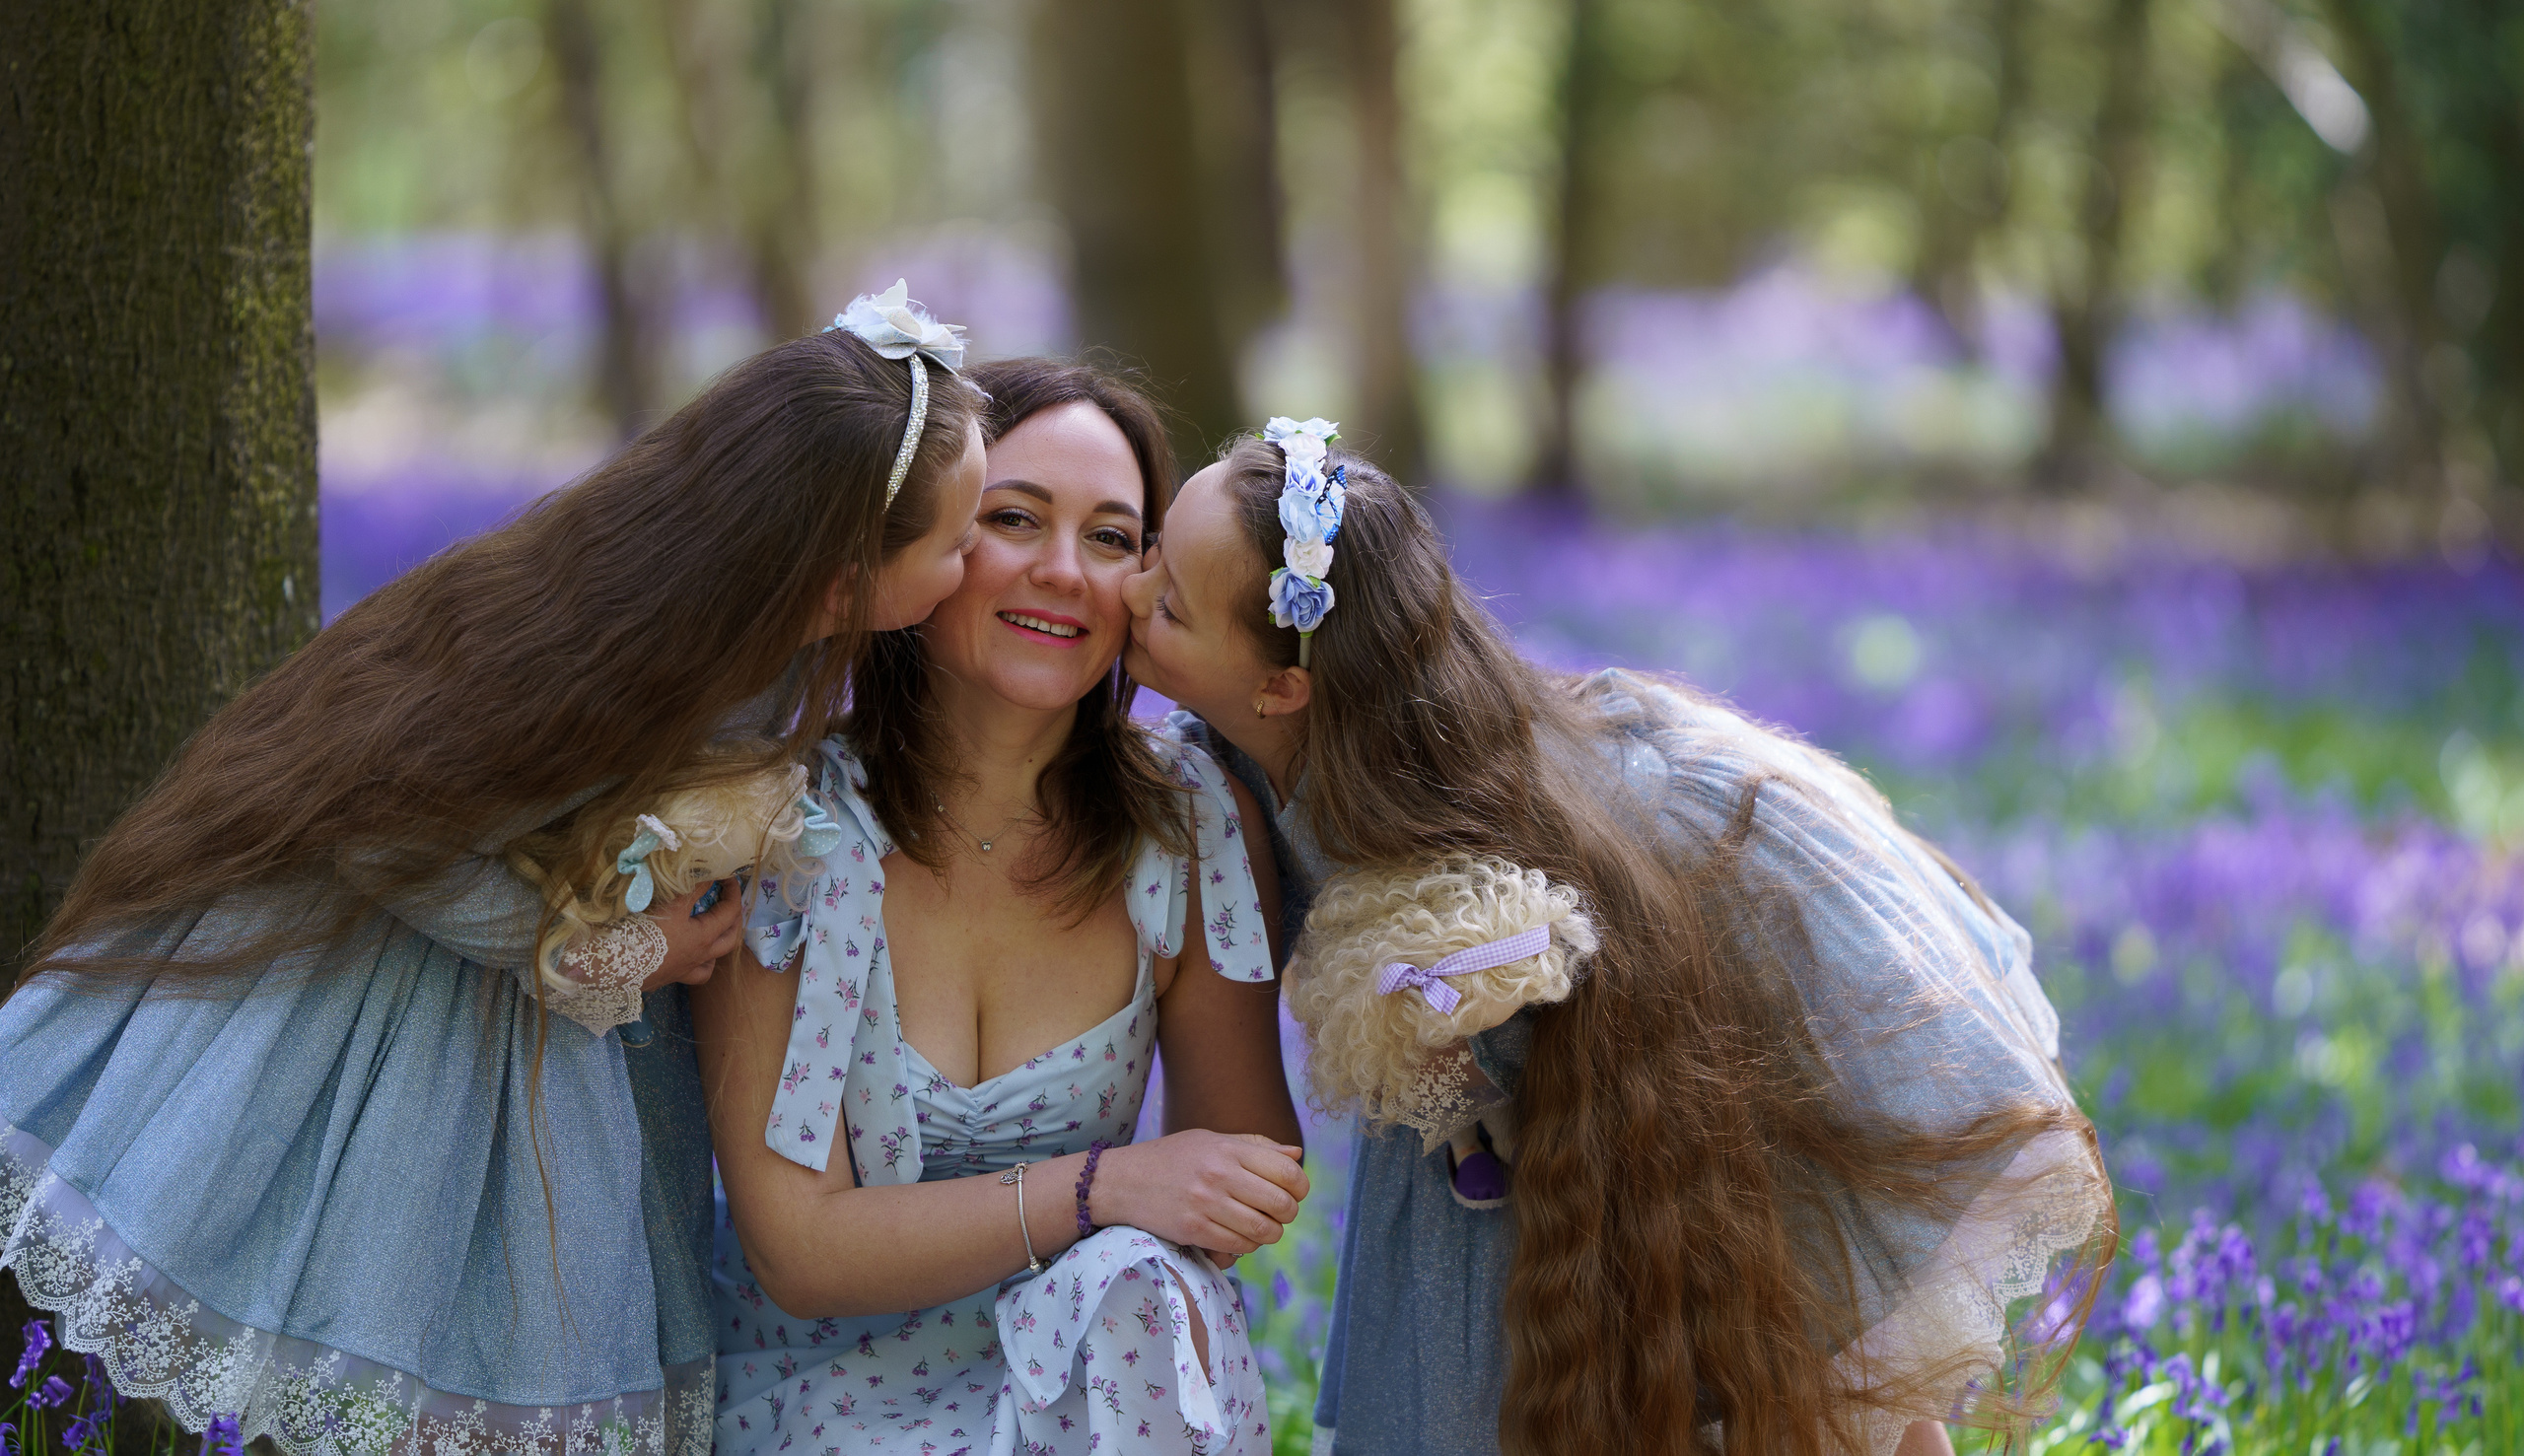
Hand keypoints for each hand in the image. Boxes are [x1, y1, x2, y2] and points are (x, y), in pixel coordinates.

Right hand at [643, 880, 741, 989]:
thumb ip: (693, 889)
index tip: (729, 877)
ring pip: (716, 958)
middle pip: (731, 937)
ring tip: (719, 928)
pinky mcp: (672, 976)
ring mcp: (688, 968)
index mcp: (704, 936)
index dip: (733, 891)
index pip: (730, 911)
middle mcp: (701, 955)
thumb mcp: (671, 905)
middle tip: (730, 899)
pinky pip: (698, 973)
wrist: (616, 963)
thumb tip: (710, 874)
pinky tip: (701, 956)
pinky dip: (704, 963)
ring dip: (722, 941)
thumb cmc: (646, 932)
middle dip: (735, 916)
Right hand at [1090, 1131, 1307, 1258]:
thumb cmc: (1170, 1158)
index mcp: (1227, 1149)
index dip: (1300, 1187)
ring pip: (1263, 1230)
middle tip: (1279, 1214)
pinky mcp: (1192, 1229)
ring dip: (1269, 1234)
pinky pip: (1238, 1246)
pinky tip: (1238, 1236)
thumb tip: (1297, 1156)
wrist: (1120, 1181)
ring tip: (1260, 1227)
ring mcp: (1205, 1204)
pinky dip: (1246, 1246)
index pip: (1285, 1171)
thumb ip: (1255, 1146)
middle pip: (1280, 1203)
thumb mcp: (1210, 1140)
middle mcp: (1219, 1174)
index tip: (1294, 1192)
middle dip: (1288, 1214)